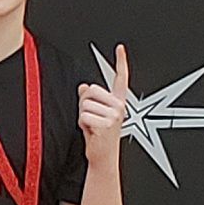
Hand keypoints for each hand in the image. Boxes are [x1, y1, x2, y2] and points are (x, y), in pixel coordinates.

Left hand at [79, 44, 129, 167]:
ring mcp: (115, 115)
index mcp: (118, 102)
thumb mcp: (93, 114)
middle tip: (90, 118)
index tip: (120, 48)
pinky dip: (82, 125)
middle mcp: (119, 107)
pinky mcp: (108, 124)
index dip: (121, 62)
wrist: (103, 156)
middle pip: (91, 90)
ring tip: (92, 126)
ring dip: (83, 116)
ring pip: (85, 104)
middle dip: (84, 103)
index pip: (120, 78)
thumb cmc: (99, 137)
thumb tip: (83, 86)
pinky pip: (84, 116)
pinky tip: (91, 132)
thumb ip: (89, 100)